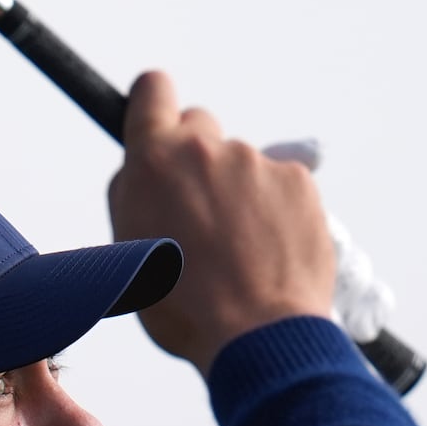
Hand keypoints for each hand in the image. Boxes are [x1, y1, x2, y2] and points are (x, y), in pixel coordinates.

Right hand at [108, 71, 336, 376]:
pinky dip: (275, 210)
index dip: (155, 104)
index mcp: (153, 161)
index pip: (153, 90)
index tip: (162, 124)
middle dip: (196, 158)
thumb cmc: (185, 309)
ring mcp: (255, 162)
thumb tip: (141, 169)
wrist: (257, 335)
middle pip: (199, 125)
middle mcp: (205, 148)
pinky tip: (271, 251)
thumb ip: (133, 196)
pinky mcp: (297, 179)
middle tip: (201, 212)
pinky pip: (280, 184)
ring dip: (238, 194)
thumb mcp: (129, 254)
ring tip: (241, 252)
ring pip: (241, 164)